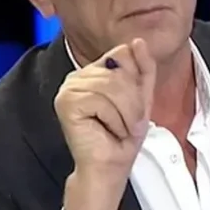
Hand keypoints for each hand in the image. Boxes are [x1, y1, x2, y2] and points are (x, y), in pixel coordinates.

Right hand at [54, 38, 156, 209]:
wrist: (110, 168)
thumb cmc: (122, 138)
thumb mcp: (141, 98)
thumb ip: (142, 68)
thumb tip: (137, 41)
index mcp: (95, 71)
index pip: (123, 54)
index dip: (135, 82)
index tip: (133, 108)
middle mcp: (79, 76)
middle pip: (119, 70)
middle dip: (133, 102)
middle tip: (129, 124)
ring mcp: (69, 87)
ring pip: (112, 84)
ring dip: (126, 113)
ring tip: (120, 128)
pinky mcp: (66, 102)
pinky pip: (101, 99)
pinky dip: (113, 119)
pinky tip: (107, 130)